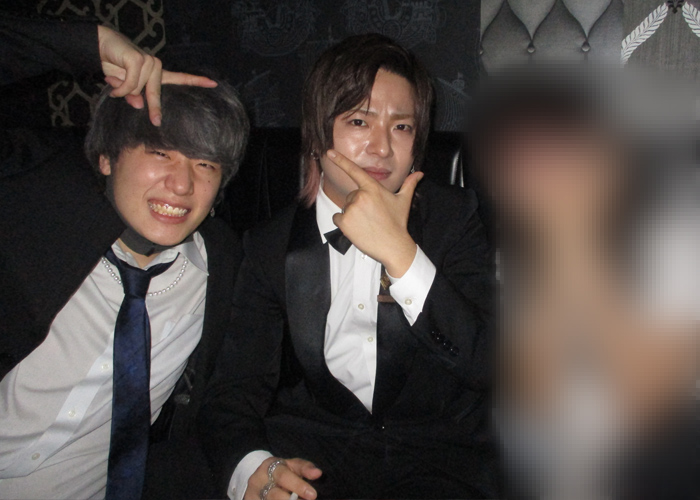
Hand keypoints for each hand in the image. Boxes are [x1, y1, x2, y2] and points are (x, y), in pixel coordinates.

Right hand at [97, 25, 216, 125]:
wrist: (99, 46)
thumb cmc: (114, 66)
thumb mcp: (125, 87)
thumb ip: (133, 96)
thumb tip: (138, 105)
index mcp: (157, 74)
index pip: (180, 78)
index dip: (196, 81)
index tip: (214, 84)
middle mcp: (155, 67)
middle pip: (156, 94)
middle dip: (154, 109)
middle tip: (156, 122)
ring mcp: (148, 62)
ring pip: (138, 89)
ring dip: (124, 89)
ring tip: (114, 80)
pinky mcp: (138, 60)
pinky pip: (131, 84)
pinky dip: (120, 87)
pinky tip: (112, 79)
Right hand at [244, 457, 321, 499]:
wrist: (259, 479)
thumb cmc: (281, 472)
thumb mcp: (291, 466)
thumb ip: (305, 468)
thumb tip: (318, 473)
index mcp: (268, 466)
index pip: (284, 476)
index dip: (298, 486)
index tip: (313, 495)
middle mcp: (257, 481)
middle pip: (275, 495)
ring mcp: (252, 495)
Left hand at [328, 149, 421, 277]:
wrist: (393, 246)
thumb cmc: (398, 222)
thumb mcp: (403, 201)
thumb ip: (409, 184)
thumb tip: (420, 173)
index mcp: (373, 188)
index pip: (355, 171)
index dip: (341, 161)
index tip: (330, 152)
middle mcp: (360, 196)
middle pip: (351, 195)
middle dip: (358, 204)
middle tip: (371, 216)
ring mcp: (351, 209)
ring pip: (345, 207)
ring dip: (352, 214)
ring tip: (366, 223)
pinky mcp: (344, 222)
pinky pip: (337, 218)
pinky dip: (344, 224)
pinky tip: (357, 229)